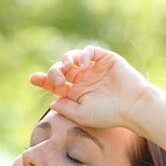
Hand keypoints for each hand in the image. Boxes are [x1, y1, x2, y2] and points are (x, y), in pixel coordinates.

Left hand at [29, 45, 152, 128]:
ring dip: (65, 61)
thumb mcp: (81, 114)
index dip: (43, 80)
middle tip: (57, 81)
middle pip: (60, 70)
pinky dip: (82, 54)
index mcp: (75, 93)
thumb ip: (65, 107)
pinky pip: (88, 51)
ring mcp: (92, 68)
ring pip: (71, 58)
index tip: (32, 79)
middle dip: (53, 72)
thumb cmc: (108, 114)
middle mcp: (82, 80)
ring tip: (68, 68)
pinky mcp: (104, 59)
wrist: (132, 106)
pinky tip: (82, 64)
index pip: (55, 84)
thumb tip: (50, 101)